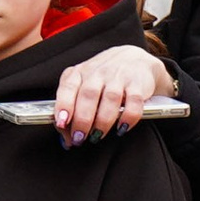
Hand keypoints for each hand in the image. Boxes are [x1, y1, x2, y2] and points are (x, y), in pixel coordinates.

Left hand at [53, 42, 174, 144]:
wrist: (135, 60)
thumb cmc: (104, 78)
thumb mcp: (83, 87)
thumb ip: (72, 112)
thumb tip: (68, 140)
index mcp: (80, 73)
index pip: (68, 87)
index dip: (64, 105)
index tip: (62, 123)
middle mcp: (98, 73)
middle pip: (88, 95)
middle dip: (82, 120)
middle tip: (79, 138)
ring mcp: (119, 77)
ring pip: (110, 99)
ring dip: (102, 121)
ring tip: (97, 136)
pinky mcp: (138, 84)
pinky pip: (134, 103)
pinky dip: (128, 118)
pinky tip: (121, 128)